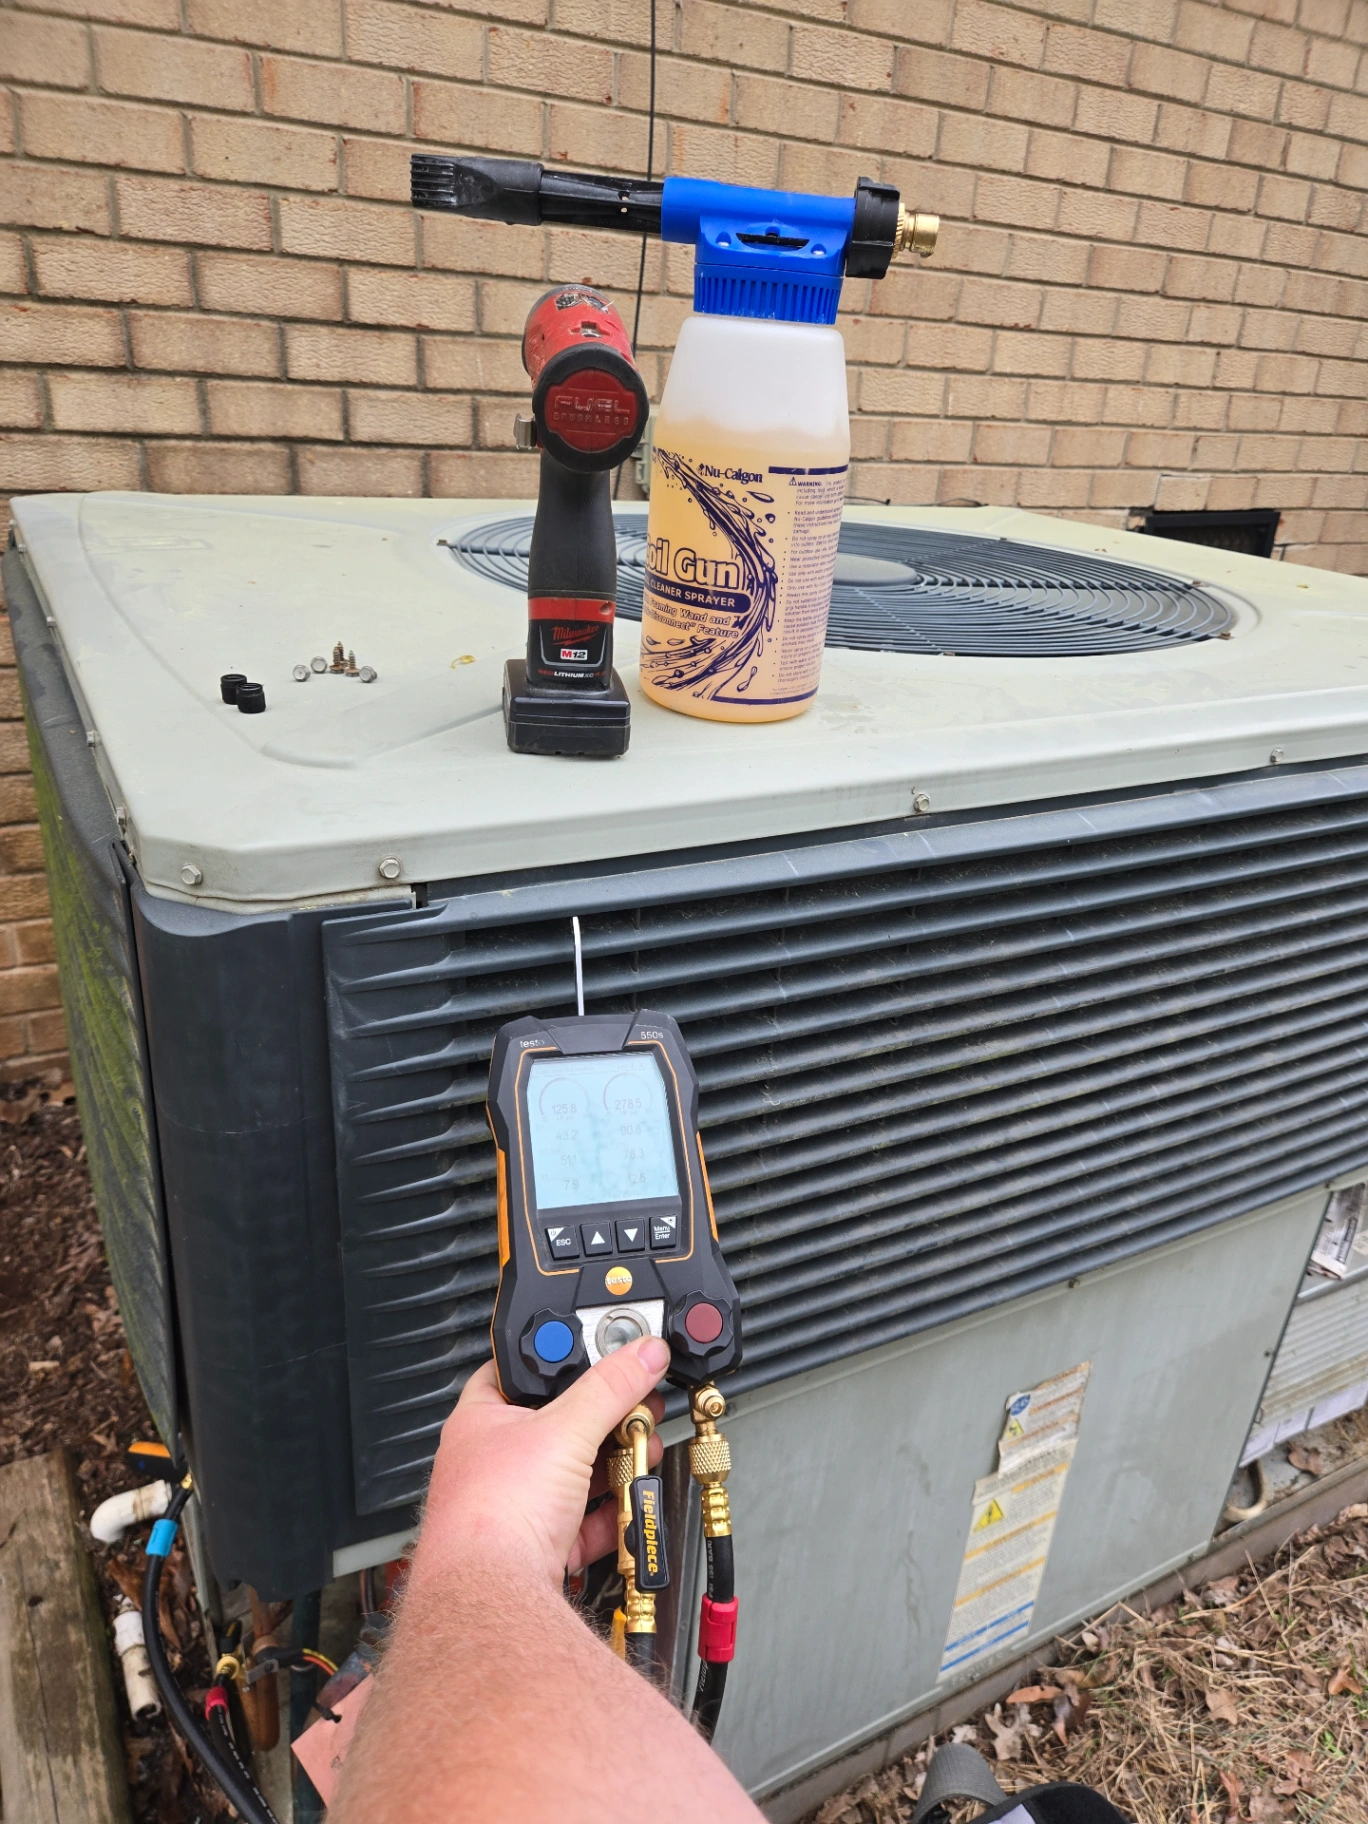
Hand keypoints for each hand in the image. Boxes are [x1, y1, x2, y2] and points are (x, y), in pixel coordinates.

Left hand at [411, 1335, 669, 1589]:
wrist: (490, 1599)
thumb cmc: (492, 1512)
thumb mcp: (564, 1430)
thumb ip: (609, 1387)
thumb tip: (643, 1352)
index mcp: (482, 1419)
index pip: (519, 1370)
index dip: (558, 1360)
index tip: (600, 1355)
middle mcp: (493, 1462)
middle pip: (559, 1425)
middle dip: (604, 1421)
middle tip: (637, 1409)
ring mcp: (515, 1508)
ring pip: (574, 1476)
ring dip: (614, 1467)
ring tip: (644, 1452)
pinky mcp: (537, 1548)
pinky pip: (582, 1523)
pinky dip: (610, 1514)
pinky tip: (632, 1503)